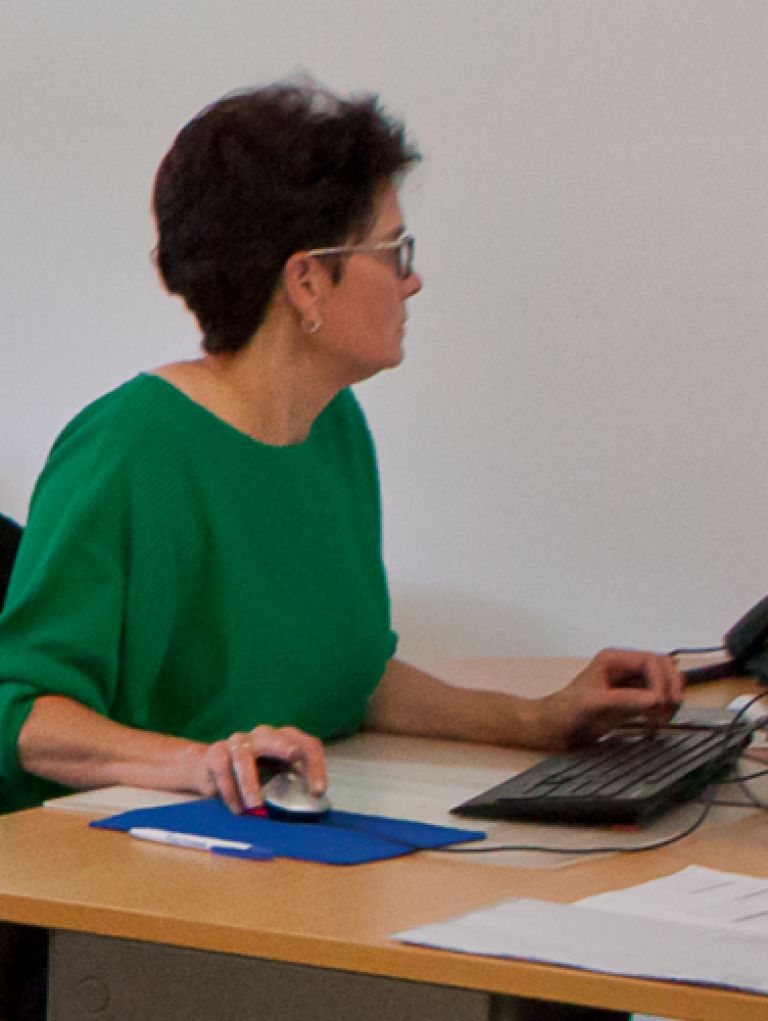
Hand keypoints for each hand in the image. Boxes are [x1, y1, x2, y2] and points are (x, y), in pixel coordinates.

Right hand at [196, 725, 326, 813]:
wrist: (213, 769)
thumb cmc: (256, 774)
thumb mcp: (280, 776)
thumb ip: (295, 783)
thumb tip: (313, 801)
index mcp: (285, 739)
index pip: (307, 745)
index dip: (315, 766)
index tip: (318, 791)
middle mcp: (263, 736)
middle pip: (275, 737)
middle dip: (285, 745)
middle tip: (295, 755)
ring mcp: (238, 742)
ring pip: (243, 757)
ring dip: (250, 782)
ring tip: (256, 805)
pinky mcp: (217, 754)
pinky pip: (223, 771)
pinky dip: (230, 792)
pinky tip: (238, 809)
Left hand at [535, 648, 682, 748]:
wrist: (553, 728)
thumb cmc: (565, 711)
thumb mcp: (593, 704)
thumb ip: (624, 700)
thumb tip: (655, 699)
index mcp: (613, 659)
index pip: (650, 660)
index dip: (661, 680)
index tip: (660, 702)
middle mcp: (624, 667)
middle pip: (663, 668)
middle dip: (670, 687)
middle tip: (669, 709)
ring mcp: (629, 684)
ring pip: (663, 684)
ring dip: (668, 700)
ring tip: (660, 720)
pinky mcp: (631, 700)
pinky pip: (657, 700)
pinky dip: (661, 711)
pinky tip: (654, 725)